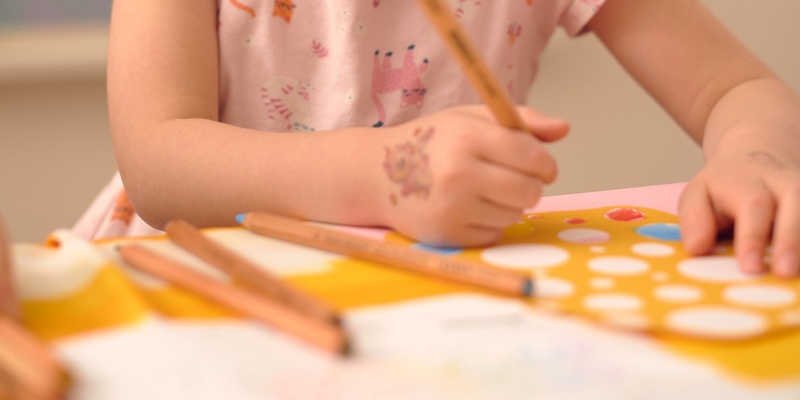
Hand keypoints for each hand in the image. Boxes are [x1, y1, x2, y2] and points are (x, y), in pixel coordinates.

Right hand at [382, 105, 568, 246]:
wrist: (377, 175)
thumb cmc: (430, 142)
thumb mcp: (470, 118)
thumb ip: (520, 120)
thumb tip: (564, 129)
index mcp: (467, 136)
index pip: (532, 156)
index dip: (546, 163)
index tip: (543, 166)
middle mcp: (459, 172)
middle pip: (529, 191)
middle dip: (531, 186)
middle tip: (514, 180)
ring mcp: (452, 207)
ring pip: (514, 214)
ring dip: (508, 205)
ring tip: (484, 191)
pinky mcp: (447, 234)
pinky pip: (493, 234)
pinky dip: (489, 223)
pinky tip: (468, 208)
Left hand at [679, 151, 799, 277]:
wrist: (754, 160)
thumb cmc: (722, 189)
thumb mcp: (698, 196)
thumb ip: (695, 220)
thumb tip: (697, 249)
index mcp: (746, 180)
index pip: (753, 205)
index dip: (753, 236)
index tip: (750, 267)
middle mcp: (782, 182)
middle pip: (795, 204)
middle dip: (790, 240)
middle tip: (783, 272)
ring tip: (797, 274)